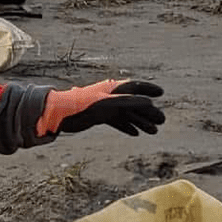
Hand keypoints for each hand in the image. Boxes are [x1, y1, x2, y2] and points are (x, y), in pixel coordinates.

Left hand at [45, 79, 164, 135]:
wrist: (59, 114)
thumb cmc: (82, 106)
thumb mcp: (107, 105)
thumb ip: (128, 103)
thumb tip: (149, 103)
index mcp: (113, 89)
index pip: (135, 87)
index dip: (149, 88)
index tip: (161, 92)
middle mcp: (111, 96)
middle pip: (134, 103)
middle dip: (149, 112)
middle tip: (162, 121)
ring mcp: (105, 106)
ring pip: (127, 114)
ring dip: (140, 121)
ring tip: (153, 131)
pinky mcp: (98, 116)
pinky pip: (116, 121)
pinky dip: (126, 126)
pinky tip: (135, 134)